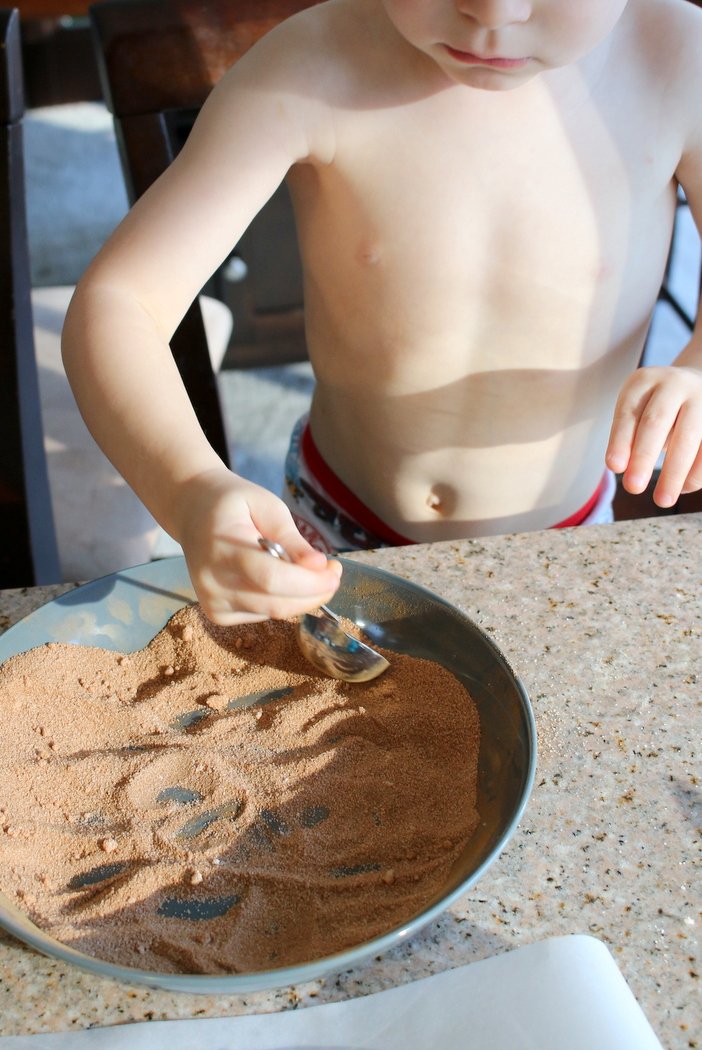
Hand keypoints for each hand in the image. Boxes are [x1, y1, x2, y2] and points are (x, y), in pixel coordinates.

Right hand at [174, 467, 341, 624]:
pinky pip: (264, 616)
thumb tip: (318, 566)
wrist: (192, 512)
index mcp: (222, 549)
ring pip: (274, 614)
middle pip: (276, 604)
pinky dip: (282, 601)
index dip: (310, 582)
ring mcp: (213, 602)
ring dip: (303, 598)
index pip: (271, 578)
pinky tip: (280, 580)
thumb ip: (291, 538)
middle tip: (333, 572)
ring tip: (312, 572)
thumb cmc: (233, 504)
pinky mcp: (218, 615)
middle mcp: (213, 582)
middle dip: (315, 593)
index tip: (334, 570)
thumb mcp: (266, 506)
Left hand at [606, 364, 701, 506]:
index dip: (621, 440)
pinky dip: (697, 471)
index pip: (629, 412)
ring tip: (662, 501)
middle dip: (644, 457)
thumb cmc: (655, 407)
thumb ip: (628, 436)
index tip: (615, 468)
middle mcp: (674, 385)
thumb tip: (622, 467)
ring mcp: (701, 398)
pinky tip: (684, 488)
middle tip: (633, 488)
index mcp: (644, 381)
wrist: (695, 385)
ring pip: (689, 436)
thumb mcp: (637, 410)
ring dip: (675, 471)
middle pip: (656, 422)